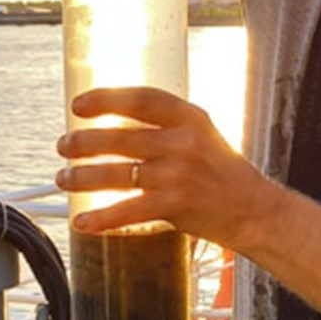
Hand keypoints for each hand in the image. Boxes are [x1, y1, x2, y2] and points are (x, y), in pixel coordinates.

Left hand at [55, 86, 269, 240]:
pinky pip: (127, 210)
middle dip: (83, 142)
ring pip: (117, 173)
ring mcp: (179, 175)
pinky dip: (100, 217)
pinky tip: (82, 220)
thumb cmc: (225, 175)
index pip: (140, 99)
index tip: (79, 106)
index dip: (105, 99)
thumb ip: (167, 128)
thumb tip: (115, 126)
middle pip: (120, 137)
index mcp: (190, 118)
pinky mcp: (176, 206)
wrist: (256, 212)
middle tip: (64, 146)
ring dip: (82, 178)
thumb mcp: (203, 137)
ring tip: (64, 179)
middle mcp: (184, 143)